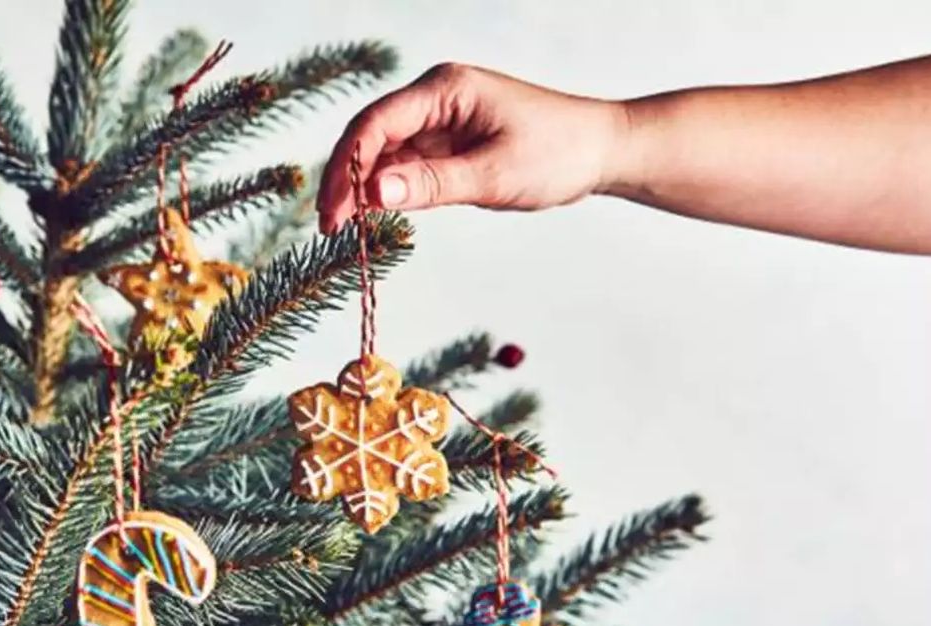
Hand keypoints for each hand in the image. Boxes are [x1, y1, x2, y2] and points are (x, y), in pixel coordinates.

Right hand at [316, 63, 628, 232]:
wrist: (601, 151)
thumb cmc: (559, 152)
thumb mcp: (494, 175)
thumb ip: (432, 183)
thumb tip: (373, 192)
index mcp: (444, 89)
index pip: (375, 123)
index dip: (345, 166)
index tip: (333, 212)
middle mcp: (434, 99)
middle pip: (370, 136)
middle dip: (345, 179)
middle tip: (330, 227)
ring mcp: (439, 122)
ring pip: (383, 153)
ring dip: (361, 188)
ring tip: (345, 230)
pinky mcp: (447, 145)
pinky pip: (404, 166)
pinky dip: (386, 191)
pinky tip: (372, 218)